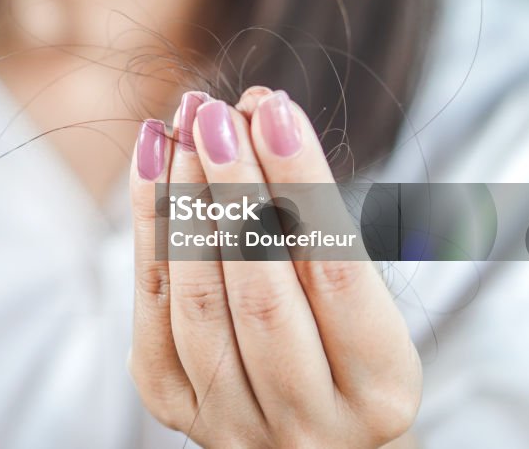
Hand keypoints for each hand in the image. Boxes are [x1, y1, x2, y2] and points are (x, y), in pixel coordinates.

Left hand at [129, 88, 420, 447]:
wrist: (303, 424)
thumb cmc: (343, 343)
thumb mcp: (361, 296)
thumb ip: (317, 221)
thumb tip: (260, 116)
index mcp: (379, 392)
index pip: (335, 273)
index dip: (301, 184)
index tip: (275, 111)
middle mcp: (308, 424)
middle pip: (259, 292)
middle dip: (233, 189)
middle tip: (216, 114)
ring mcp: (232, 422)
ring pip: (197, 302)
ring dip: (185, 200)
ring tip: (183, 128)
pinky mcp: (172, 403)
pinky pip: (152, 308)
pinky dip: (149, 226)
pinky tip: (152, 163)